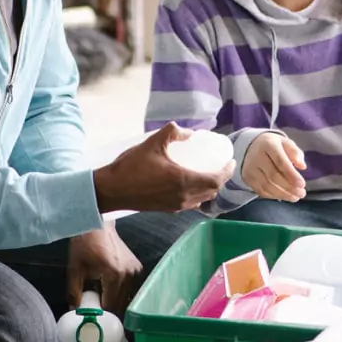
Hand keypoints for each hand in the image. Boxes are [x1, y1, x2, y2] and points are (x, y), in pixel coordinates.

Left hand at [67, 221, 142, 317]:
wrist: (97, 224)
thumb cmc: (84, 244)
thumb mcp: (75, 269)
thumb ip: (74, 292)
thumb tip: (74, 311)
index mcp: (114, 275)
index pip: (111, 305)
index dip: (103, 315)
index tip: (95, 319)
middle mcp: (128, 274)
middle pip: (121, 303)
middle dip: (109, 311)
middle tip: (98, 313)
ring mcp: (135, 270)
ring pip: (127, 297)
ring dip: (116, 302)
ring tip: (103, 302)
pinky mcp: (137, 267)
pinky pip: (130, 288)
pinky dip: (121, 293)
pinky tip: (110, 291)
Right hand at [93, 123, 234, 212]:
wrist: (111, 190)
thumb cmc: (131, 166)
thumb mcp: (152, 143)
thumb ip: (171, 133)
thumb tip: (188, 132)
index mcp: (183, 181)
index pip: (215, 180)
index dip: (226, 172)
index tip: (230, 162)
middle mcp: (183, 197)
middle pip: (211, 191)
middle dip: (219, 179)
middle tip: (220, 166)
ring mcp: (175, 206)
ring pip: (202, 199)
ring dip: (209, 189)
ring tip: (208, 175)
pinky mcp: (167, 209)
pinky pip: (190, 204)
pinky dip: (197, 196)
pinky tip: (191, 186)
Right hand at [241, 133, 305, 201]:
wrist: (251, 146)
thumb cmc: (274, 146)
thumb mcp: (286, 143)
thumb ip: (295, 153)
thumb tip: (302, 166)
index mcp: (268, 144)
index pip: (280, 162)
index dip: (292, 175)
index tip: (302, 184)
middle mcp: (256, 156)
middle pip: (273, 176)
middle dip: (289, 187)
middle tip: (302, 193)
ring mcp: (250, 168)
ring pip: (267, 186)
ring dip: (283, 194)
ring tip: (295, 197)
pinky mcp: (247, 178)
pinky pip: (261, 191)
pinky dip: (274, 196)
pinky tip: (284, 196)